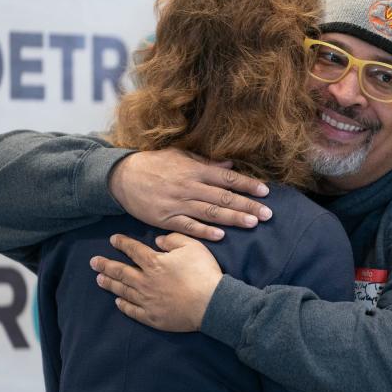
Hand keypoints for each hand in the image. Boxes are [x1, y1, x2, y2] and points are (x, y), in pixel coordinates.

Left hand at [90, 233, 222, 330]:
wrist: (212, 303)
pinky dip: (123, 306)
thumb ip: (173, 240)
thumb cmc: (203, 272)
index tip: (112, 239)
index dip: (122, 243)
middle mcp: (145, 281)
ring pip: (123, 291)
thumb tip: (158, 241)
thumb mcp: (192, 246)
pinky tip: (118, 302)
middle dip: (105, 265)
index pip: (133, 250)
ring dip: (110, 284)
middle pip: (120, 272)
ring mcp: (147, 301)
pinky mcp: (152, 317)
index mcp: (154, 263)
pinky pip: (133, 310)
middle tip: (93, 262)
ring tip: (99, 280)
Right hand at [110, 149, 272, 240]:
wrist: (123, 176)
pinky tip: (221, 236)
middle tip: (268, 214)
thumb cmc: (155, 164)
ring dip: (233, 219)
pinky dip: (204, 231)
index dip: (248, 185)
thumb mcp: (181, 156)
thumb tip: (230, 165)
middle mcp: (190, 186)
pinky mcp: (166, 219)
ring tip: (252, 223)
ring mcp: (178, 203)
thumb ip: (205, 162)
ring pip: (210, 212)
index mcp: (195, 170)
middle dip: (247, 206)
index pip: (228, 178)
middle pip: (224, 197)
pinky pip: (188, 226)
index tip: (265, 192)